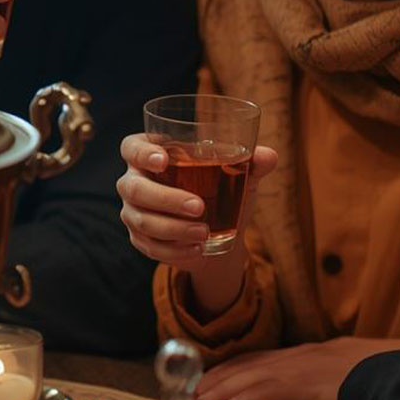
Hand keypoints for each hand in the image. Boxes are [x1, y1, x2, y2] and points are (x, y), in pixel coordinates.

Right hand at [116, 134, 279, 266]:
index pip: (132, 148)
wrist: (219, 230)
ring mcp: (132, 210)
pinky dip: (174, 250)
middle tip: (198, 207)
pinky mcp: (139, 237)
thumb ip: (251, 163)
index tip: (164, 161)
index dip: (142, 153)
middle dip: (166, 199)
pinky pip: (149, 246)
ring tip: (204, 233)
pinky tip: (196, 249)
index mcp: (151, 154)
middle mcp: (134, 180)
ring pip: (141, 220)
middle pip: (134, 188)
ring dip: (173, 229)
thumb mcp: (238, 175)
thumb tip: (267, 156)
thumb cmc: (221, 188)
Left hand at [195, 337, 399, 399]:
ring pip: (249, 378)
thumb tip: (303, 385)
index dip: (227, 369)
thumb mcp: (333, 367)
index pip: (253, 359)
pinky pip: (270, 392)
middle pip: (243, 367)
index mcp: (298, 355)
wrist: (389, 368)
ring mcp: (296, 370)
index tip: (205, 378)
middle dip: (215, 380)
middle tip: (189, 393)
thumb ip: (313, 373)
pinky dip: (248, 398)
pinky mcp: (304, 386)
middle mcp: (291, 359)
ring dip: (221, 390)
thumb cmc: (368, 370)